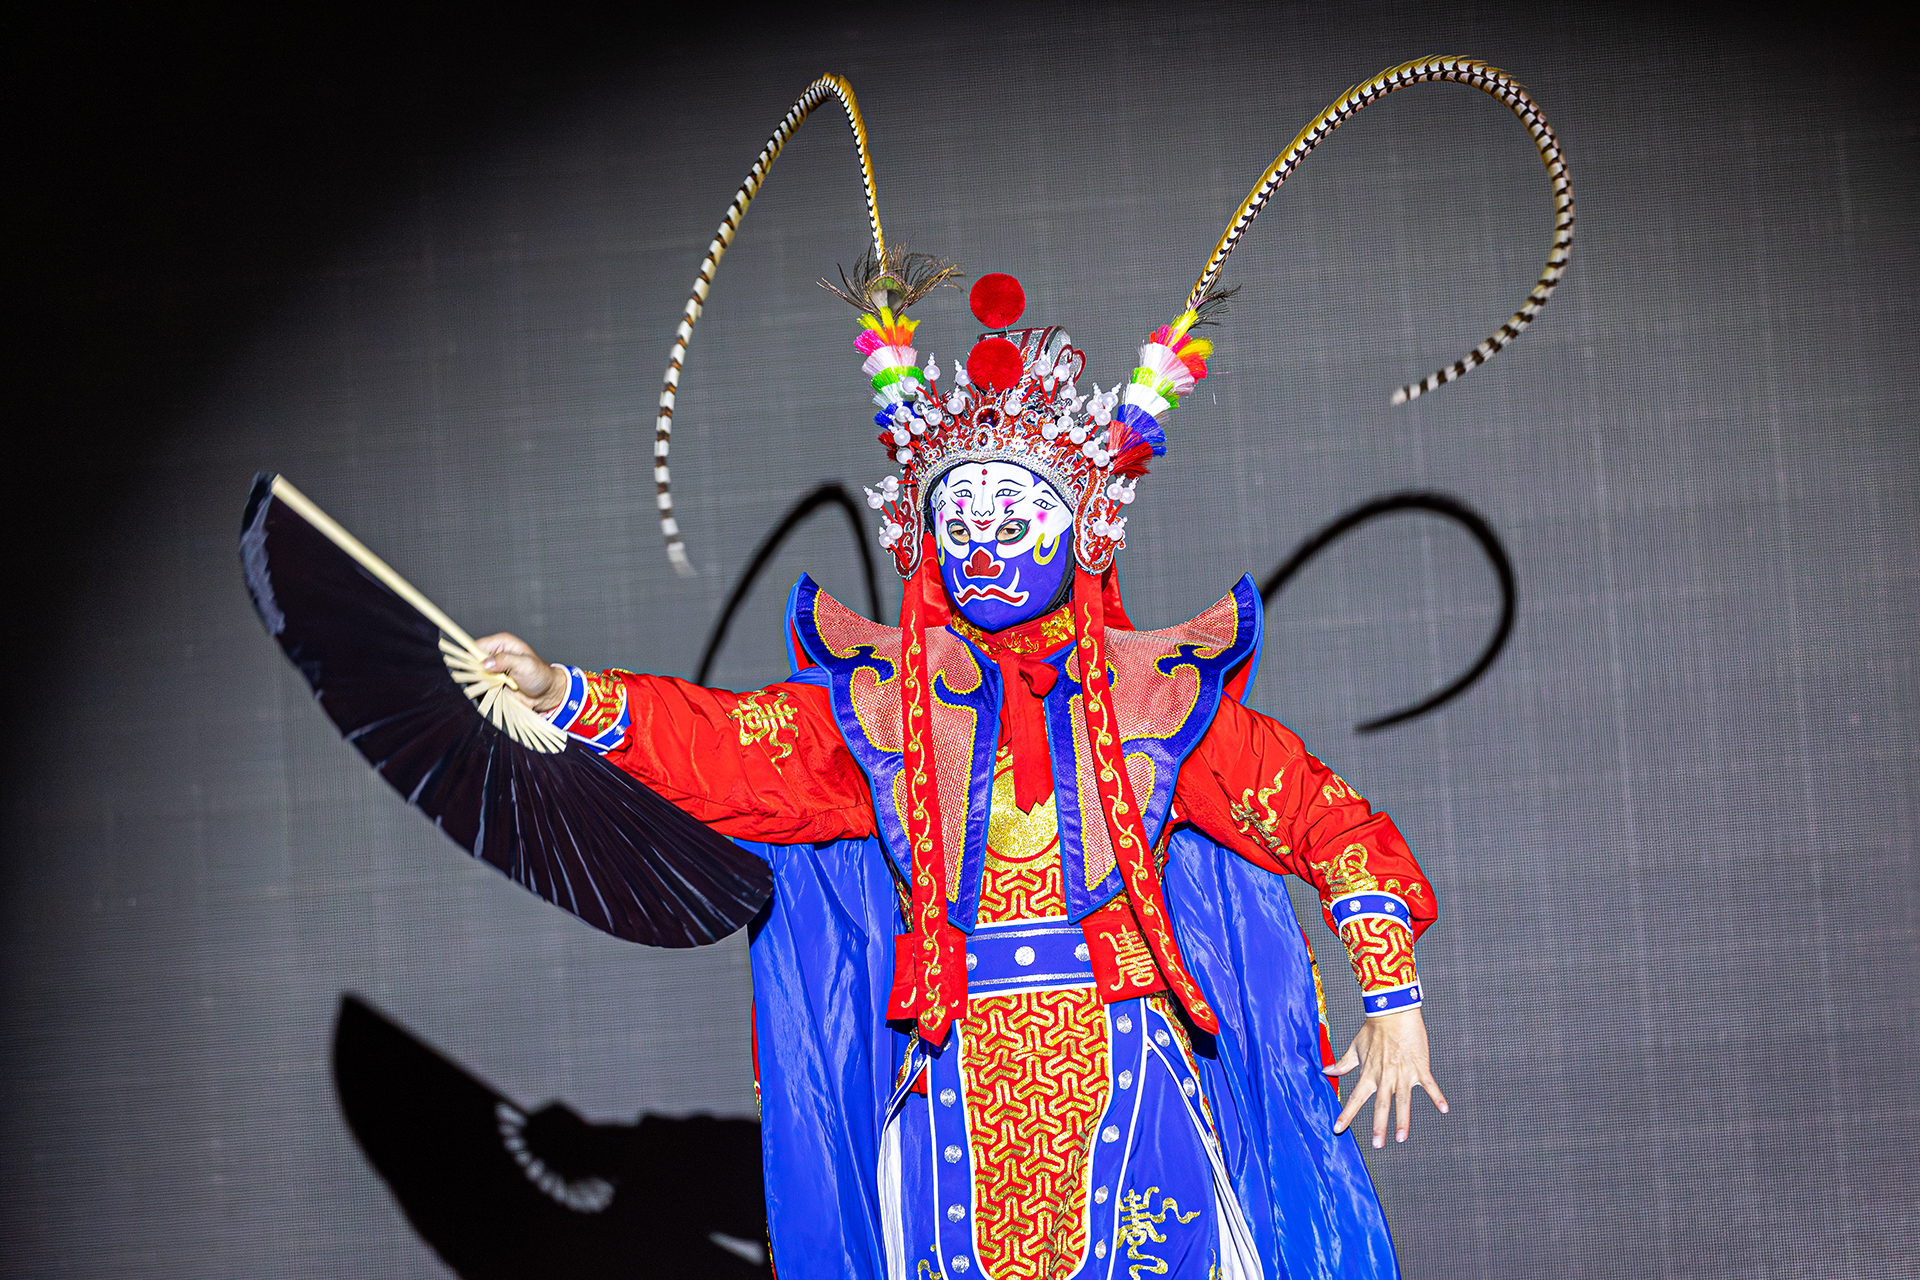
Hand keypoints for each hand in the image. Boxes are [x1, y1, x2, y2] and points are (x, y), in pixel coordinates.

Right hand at [473, 633, 567, 713]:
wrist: (545, 694)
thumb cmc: (540, 675)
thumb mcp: (525, 665)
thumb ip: (505, 661)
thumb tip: (486, 662)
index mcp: (502, 643)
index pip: (477, 645)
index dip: (471, 656)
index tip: (476, 668)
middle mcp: (495, 654)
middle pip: (472, 660)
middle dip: (476, 671)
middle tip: (490, 679)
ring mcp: (492, 669)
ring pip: (474, 674)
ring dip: (480, 682)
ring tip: (496, 685)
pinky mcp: (492, 682)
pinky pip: (480, 685)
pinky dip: (483, 689)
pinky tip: (493, 691)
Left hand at [1327, 1007, 1447, 1147]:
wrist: (1393, 1012)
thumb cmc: (1373, 1030)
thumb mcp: (1355, 1048)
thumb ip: (1343, 1063)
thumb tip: (1326, 1070)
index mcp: (1369, 1074)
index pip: (1355, 1098)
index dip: (1346, 1114)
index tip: (1337, 1129)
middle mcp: (1385, 1077)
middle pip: (1381, 1105)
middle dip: (1379, 1126)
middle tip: (1377, 1145)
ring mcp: (1403, 1073)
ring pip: (1403, 1101)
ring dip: (1402, 1120)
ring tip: (1401, 1138)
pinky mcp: (1419, 1067)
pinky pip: (1429, 1084)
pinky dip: (1437, 1096)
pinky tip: (1444, 1109)